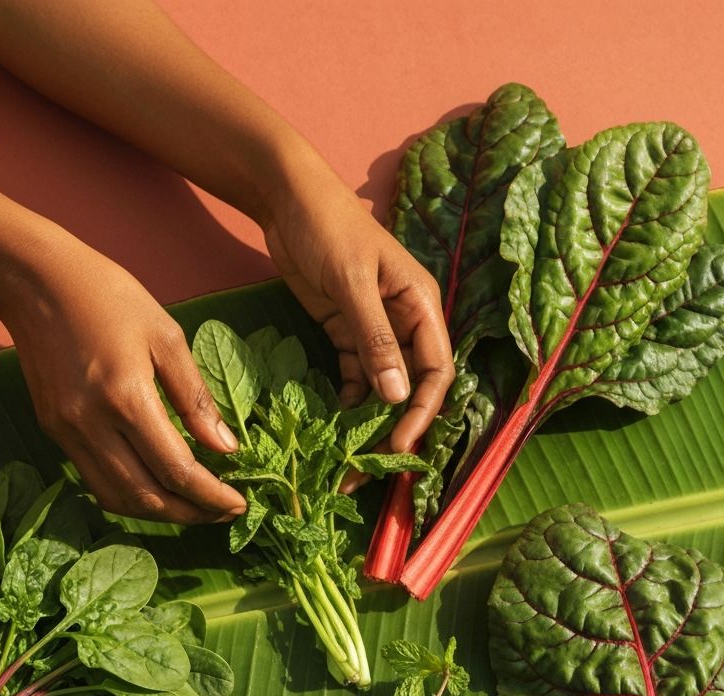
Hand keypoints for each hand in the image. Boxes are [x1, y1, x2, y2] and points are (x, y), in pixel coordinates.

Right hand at [0, 232, 246, 523]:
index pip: (176, 470)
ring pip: (118, 498)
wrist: (34, 280)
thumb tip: (227, 448)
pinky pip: (96, 481)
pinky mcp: (54, 431)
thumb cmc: (108, 296)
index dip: (211, 496)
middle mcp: (92, 425)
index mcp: (126, 398)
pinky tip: (158, 488)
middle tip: (224, 514)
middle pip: (147, 496)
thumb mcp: (166, 336)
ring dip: (160, 513)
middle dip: (190, 514)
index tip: (239, 504)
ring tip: (195, 508)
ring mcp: (67, 433)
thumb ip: (196, 398)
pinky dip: (131, 496)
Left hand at [261, 161, 453, 452]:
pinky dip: (349, 403)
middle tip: (370, 468)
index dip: (422, 412)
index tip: (398, 446)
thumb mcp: (352, 281)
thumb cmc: (328, 227)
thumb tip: (397, 396)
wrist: (287, 198)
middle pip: (411, 386)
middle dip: (395, 428)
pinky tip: (334, 428)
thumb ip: (375, 337)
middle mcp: (406, 321)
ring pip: (383, 388)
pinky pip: (356, 377)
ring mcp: (376, 329)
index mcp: (422, 305)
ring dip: (370, 423)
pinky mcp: (346, 332)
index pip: (436, 370)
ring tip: (349, 460)